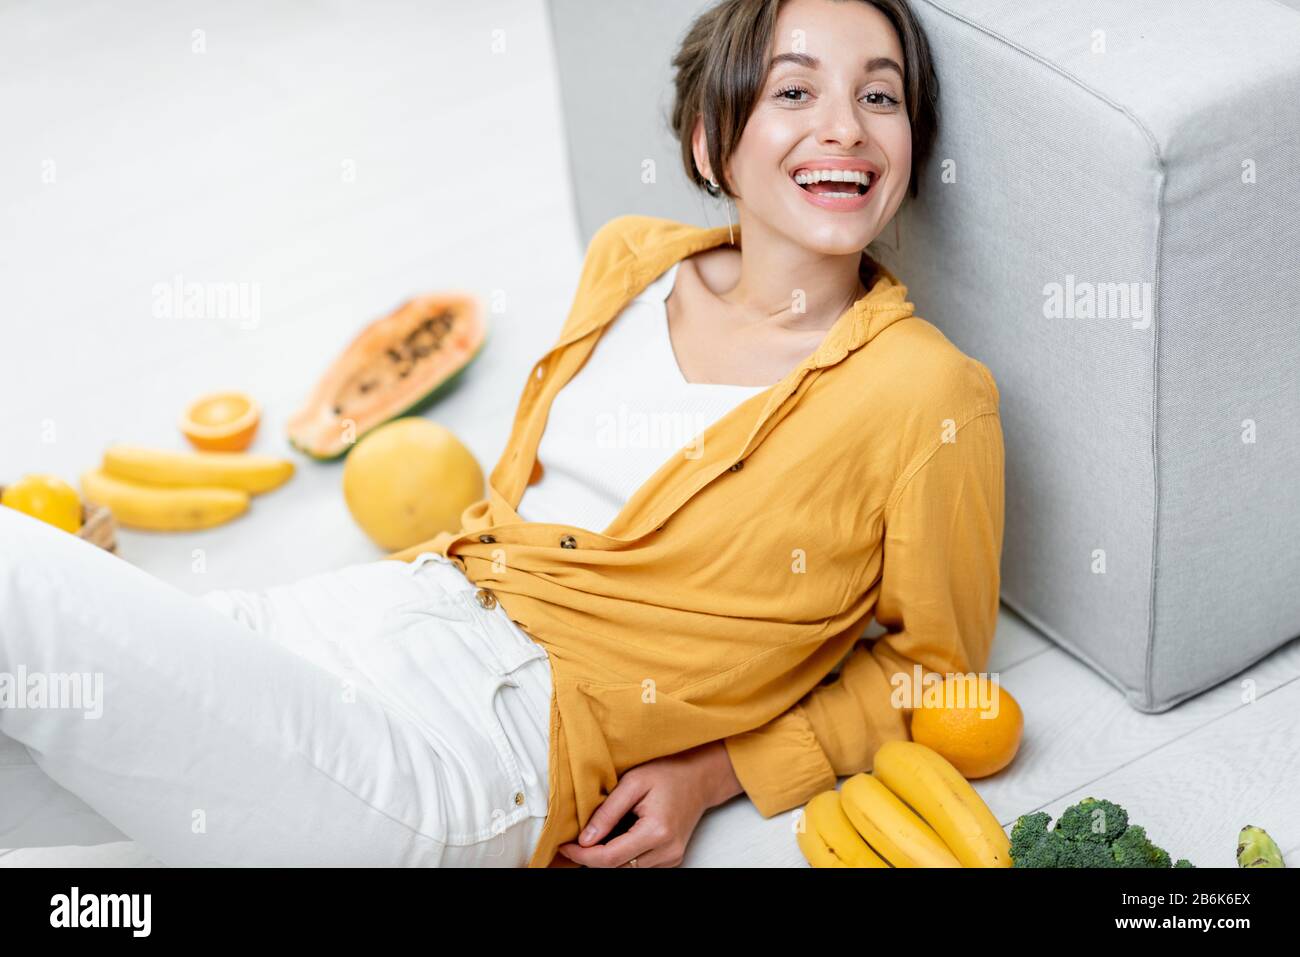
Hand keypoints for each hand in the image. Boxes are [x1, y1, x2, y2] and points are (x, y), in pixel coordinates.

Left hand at [556, 741, 742, 867]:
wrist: (700, 777)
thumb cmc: (669, 772)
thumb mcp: (633, 782)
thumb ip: (608, 812)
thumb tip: (585, 839)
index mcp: (657, 832)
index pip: (610, 858)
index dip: (582, 856)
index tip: (564, 846)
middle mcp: (667, 852)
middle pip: (617, 868)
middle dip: (591, 857)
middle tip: (574, 841)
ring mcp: (672, 858)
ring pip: (627, 869)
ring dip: (607, 856)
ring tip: (598, 834)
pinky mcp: (672, 859)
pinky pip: (639, 865)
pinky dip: (623, 855)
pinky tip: (618, 836)